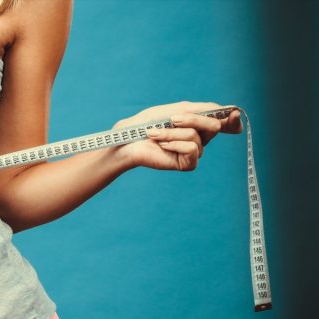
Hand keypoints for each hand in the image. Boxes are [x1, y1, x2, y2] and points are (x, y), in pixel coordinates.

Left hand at [113, 101, 242, 170]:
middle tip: (171, 119)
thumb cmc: (148, 124)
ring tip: (155, 134)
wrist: (128, 140)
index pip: (224, 122)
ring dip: (172, 132)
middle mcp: (200, 139)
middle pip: (214, 125)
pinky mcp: (187, 164)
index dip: (232, 118)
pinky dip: (174, 143)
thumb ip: (202, 109)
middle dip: (191, 119)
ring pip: (197, 136)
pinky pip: (192, 150)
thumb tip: (231, 111)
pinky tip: (161, 145)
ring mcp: (194, 152)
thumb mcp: (176, 109)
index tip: (233, 112)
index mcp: (198, 124)